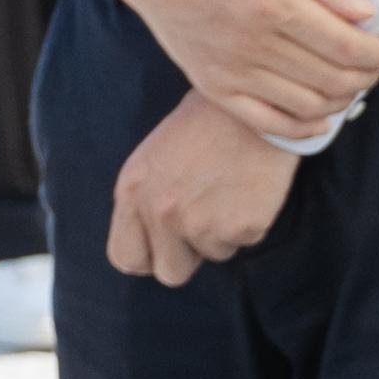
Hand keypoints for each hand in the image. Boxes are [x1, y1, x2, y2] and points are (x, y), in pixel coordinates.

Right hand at [74, 0, 378, 140]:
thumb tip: (367, 13)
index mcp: (271, 4)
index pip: (345, 46)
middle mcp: (251, 44)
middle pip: (332, 79)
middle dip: (367, 75)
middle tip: (375, 62)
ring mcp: (229, 71)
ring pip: (307, 105)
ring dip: (341, 99)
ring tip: (351, 81)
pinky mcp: (212, 86)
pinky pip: (266, 122)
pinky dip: (301, 128)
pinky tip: (320, 118)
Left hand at [106, 91, 298, 286]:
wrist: (252, 106)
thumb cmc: (202, 126)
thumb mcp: (153, 158)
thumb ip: (144, 201)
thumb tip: (151, 243)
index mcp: (132, 192)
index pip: (126, 257)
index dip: (149, 257)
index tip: (166, 247)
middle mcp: (160, 212)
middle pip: (169, 272)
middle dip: (188, 255)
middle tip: (205, 221)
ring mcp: (200, 223)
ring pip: (212, 255)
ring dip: (222, 232)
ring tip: (228, 190)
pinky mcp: (241, 227)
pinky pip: (244, 241)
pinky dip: (249, 222)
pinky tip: (249, 188)